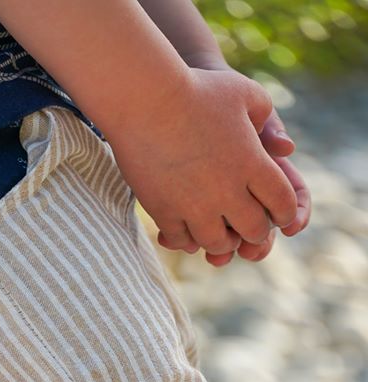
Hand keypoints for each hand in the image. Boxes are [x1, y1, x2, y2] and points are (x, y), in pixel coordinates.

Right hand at [107, 65, 297, 260]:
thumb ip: (266, 116)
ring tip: (216, 229)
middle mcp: (228, 191)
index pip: (283, 204)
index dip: (286, 213)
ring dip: (220, 239)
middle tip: (248, 227)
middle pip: (254, 231)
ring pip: (217, 244)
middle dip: (255, 232)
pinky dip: (187, 237)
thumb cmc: (196, 89)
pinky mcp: (165, 212)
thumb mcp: (242, 92)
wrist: (145, 99)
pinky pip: (182, 240)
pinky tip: (185, 227)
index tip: (279, 213)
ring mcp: (194, 206)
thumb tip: (278, 143)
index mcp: (253, 164)